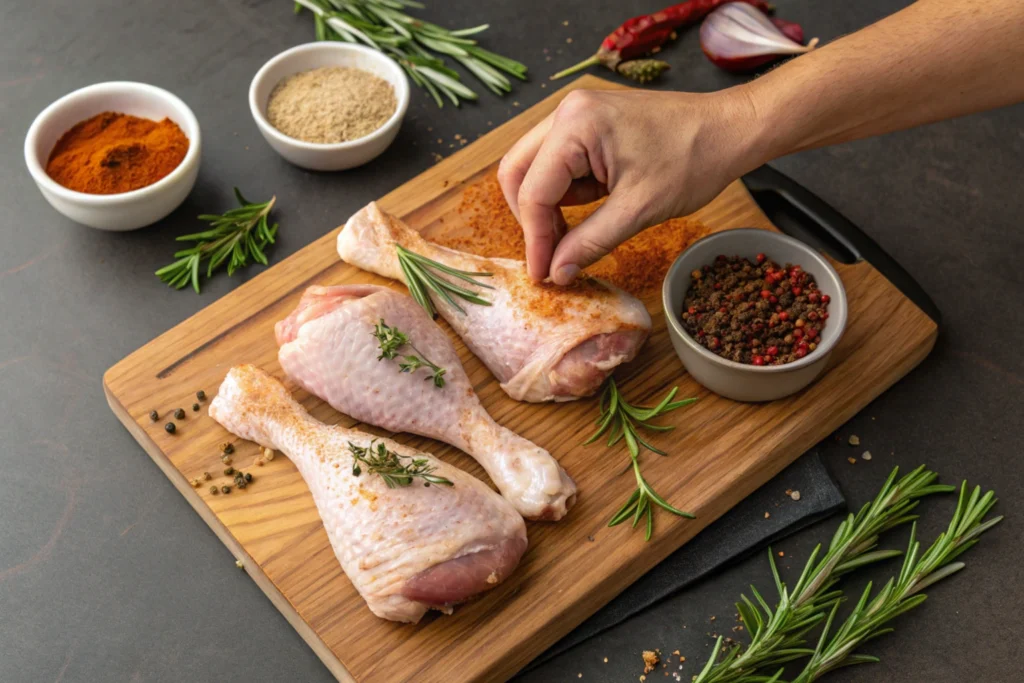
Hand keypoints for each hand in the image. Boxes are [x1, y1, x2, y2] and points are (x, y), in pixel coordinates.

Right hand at [497, 87, 762, 283]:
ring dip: (547, 207)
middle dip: (531, 219)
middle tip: (551, 257)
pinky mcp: (588, 125)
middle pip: (518, 172)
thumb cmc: (694, 160)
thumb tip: (556, 273)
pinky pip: (558, 164)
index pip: (534, 189)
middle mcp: (568, 112)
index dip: (535, 239)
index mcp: (577, 125)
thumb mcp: (639, 210)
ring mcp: (577, 115)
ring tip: (572, 239)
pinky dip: (565, 194)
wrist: (731, 130)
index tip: (543, 275)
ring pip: (534, 168)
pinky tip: (589, 215)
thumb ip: (590, 242)